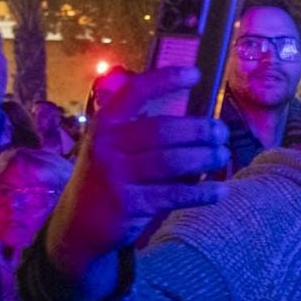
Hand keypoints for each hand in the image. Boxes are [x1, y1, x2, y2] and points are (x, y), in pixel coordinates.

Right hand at [42, 67, 229, 299]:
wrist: (77, 226)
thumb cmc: (107, 178)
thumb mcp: (111, 147)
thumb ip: (141, 130)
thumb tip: (197, 122)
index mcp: (104, 124)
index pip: (135, 92)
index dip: (165, 80)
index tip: (196, 75)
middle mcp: (106, 145)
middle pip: (162, 130)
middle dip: (199, 129)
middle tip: (222, 132)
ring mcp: (115, 176)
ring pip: (172, 161)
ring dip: (204, 157)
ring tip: (223, 155)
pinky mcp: (127, 204)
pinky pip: (174, 195)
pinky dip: (201, 192)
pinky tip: (220, 190)